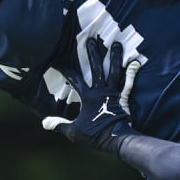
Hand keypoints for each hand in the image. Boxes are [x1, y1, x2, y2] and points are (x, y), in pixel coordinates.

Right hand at [41, 39, 139, 154]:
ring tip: (116, 43)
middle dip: (92, 53)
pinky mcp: (124, 96)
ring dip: (115, 57)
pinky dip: (132, 71)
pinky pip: (129, 81)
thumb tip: (44, 123)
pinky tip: (136, 61)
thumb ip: (59, 124)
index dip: (66, 70)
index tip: (58, 61)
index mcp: (88, 96)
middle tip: (90, 39)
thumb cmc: (96, 135)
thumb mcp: (74, 131)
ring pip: (114, 70)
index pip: (74, 79)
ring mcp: (114, 92)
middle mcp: (101, 90)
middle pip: (96, 68)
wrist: (118, 139)